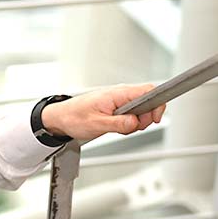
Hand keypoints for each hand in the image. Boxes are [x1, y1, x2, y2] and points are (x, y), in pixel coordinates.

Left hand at [40, 83, 165, 142]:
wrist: (60, 118)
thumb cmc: (73, 117)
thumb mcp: (96, 124)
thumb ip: (118, 124)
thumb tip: (134, 122)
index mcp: (117, 93)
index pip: (148, 90)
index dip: (157, 104)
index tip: (155, 118)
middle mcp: (120, 94)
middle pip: (148, 102)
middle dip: (145, 118)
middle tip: (130, 128)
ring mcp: (119, 100)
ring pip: (141, 110)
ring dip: (135, 122)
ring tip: (118, 127)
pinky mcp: (116, 107)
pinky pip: (131, 115)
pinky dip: (129, 123)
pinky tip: (116, 127)